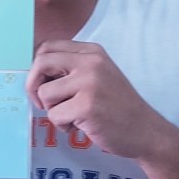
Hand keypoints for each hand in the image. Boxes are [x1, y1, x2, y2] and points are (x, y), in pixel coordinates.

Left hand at [25, 40, 170, 159]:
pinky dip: (63, 125)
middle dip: (32, 86)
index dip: (36, 67)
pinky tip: (80, 126)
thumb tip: (31, 70)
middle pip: (40, 63)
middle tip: (42, 103)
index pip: (47, 47)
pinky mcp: (87, 106)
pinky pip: (54, 115)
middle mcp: (91, 62)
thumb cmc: (116, 106)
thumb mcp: (98, 76)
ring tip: (72, 117)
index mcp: (92, 52)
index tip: (40, 83)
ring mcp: (90, 83)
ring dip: (52, 110)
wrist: (146, 131)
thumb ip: (71, 69)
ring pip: (44, 94)